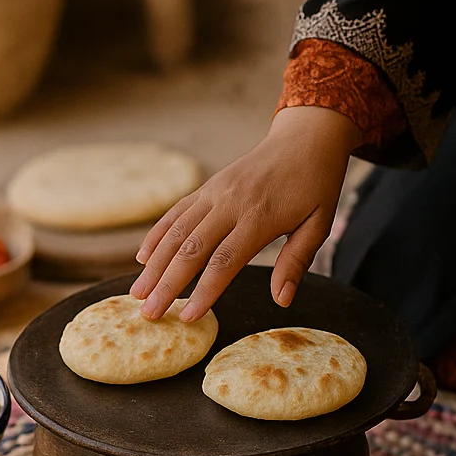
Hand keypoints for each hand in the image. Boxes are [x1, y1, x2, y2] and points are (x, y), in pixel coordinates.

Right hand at [129, 106, 361, 321]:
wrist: (304, 138)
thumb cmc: (316, 185)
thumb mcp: (318, 224)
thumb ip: (297, 262)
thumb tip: (282, 300)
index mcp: (260, 217)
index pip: (224, 261)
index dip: (203, 291)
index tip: (188, 317)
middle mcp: (230, 203)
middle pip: (191, 249)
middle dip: (167, 284)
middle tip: (148, 314)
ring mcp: (215, 193)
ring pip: (176, 232)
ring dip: (154, 264)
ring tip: (136, 293)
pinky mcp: (208, 187)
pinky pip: (177, 212)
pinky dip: (157, 235)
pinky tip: (143, 258)